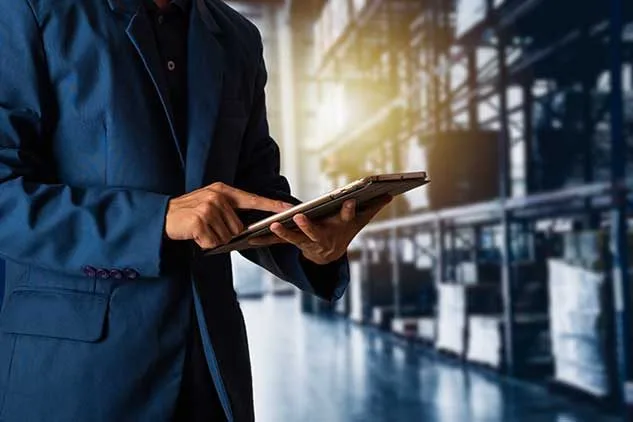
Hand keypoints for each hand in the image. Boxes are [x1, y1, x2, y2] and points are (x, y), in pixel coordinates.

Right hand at [165, 182, 292, 248]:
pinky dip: (205, 244)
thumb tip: (244, 229)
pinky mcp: (200, 221)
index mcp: (223, 191)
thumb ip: (228, 211)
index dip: (272, 204)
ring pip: (227, 237)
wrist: (161, 216)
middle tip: (207, 228)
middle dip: (225, 234)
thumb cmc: (189, 213)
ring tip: (200, 230)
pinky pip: (213, 242)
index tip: (288, 208)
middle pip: (238, 227)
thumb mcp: (209, 204)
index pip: (253, 198)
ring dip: (214, 239)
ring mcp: (208, 208)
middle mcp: (218, 197)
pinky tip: (195, 235)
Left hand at [248, 196, 392, 264]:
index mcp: (339, 228)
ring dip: (283, 233)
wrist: (329, 256)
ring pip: (294, 239)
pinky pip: (277, 242)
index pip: (346, 218)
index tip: (350, 202)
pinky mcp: (292, 243)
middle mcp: (322, 238)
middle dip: (309, 226)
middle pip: (316, 233)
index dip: (348, 211)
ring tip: (273, 225)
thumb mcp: (359, 221)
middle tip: (300, 217)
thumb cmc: (343, 231)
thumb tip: (390, 193)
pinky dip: (264, 239)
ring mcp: (306, 243)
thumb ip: (372, 207)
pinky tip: (249, 238)